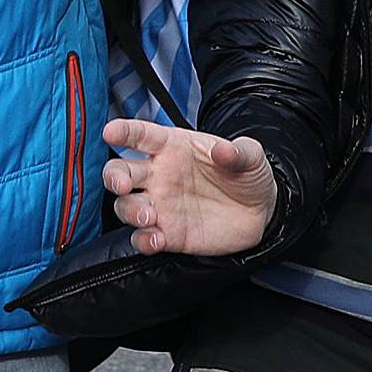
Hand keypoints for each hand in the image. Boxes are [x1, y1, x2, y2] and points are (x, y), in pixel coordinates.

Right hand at [101, 117, 277, 255]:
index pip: (141, 135)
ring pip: (126, 206)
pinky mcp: (168, 234)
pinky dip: (143, 240)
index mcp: (173, 147)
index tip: (110, 131)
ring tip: (150, 217)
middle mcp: (159, 175)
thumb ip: (238, 152)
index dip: (123, 131)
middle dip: (114, 177)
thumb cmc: (248, 175)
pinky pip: (143, 238)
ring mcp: (161, 205)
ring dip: (130, 211)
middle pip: (120, 171)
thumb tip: (223, 149)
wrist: (261, 212)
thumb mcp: (251, 156)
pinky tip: (155, 240)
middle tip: (122, 185)